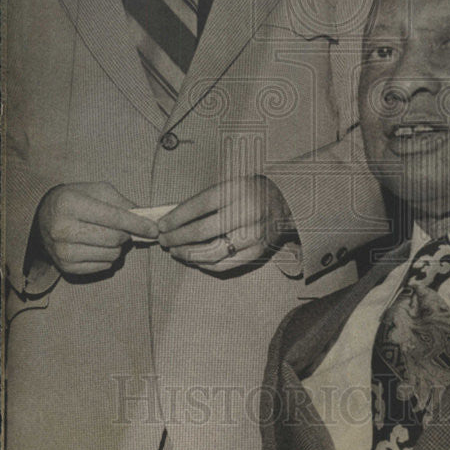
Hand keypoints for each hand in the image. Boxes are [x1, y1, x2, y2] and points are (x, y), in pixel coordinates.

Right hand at [37, 182, 158, 276]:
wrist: (43, 218)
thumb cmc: (75, 200)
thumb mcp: (96, 190)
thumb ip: (121, 202)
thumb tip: (145, 218)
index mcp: (70, 204)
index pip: (114, 218)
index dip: (138, 225)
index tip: (154, 230)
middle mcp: (63, 228)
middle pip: (114, 239)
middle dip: (127, 234)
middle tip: (125, 230)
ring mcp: (63, 250)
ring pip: (111, 255)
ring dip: (118, 247)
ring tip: (110, 237)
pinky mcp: (65, 266)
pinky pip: (102, 266)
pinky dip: (108, 257)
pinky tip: (100, 247)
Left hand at [157, 176, 294, 272]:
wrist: (288, 203)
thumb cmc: (252, 192)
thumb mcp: (231, 185)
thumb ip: (206, 201)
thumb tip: (172, 219)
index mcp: (237, 190)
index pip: (199, 205)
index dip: (176, 217)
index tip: (161, 225)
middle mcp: (246, 212)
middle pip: (202, 231)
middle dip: (177, 237)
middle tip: (163, 240)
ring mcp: (253, 235)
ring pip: (211, 252)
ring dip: (187, 254)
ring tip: (175, 251)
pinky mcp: (257, 252)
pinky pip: (225, 264)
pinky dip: (205, 264)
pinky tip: (193, 259)